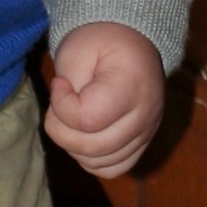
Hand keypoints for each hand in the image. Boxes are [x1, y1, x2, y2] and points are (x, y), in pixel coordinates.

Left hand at [43, 23, 164, 178]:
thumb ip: (67, 84)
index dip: (62, 107)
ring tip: (72, 116)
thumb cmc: (102, 39)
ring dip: (74, 146)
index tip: (59, 84)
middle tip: (59, 102)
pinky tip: (84, 134)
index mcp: (132, 87)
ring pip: (101, 163)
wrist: (131, 38)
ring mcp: (147, 132)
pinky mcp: (143, 142)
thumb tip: (62, 115)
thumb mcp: (77, 48)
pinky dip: (92, 159)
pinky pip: (114, 168)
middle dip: (62, 129)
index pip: (87, 120)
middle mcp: (146, 116)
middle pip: (94, 147)